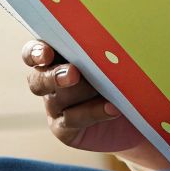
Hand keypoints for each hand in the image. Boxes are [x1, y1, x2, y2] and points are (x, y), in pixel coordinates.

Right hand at [23, 40, 164, 168]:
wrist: (135, 113)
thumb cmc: (125, 77)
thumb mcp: (117, 60)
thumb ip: (104, 50)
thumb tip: (109, 41)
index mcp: (57, 57)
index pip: (34, 52)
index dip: (36, 52)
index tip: (47, 54)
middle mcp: (50, 82)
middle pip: (38, 78)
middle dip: (54, 75)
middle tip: (73, 74)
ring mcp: (55, 107)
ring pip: (57, 98)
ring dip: (79, 92)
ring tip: (102, 89)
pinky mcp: (65, 129)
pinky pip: (72, 120)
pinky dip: (93, 112)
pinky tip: (112, 108)